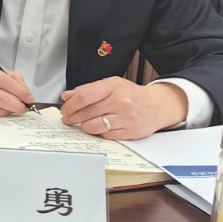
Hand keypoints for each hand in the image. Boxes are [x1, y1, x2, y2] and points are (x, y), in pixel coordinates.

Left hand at [59, 77, 187, 140]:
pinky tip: (100, 127)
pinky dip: (99, 133)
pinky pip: (105, 135)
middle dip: (72, 117)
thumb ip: (88, 90)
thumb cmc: (131, 95)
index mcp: (114, 85)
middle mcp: (120, 101)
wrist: (157, 105)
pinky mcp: (129, 131)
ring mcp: (125, 117)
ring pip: (93, 126)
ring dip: (84, 126)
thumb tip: (66, 96)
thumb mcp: (111, 85)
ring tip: (84, 123)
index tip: (64, 109)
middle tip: (67, 119)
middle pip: (86, 112)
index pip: (84, 96)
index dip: (70, 105)